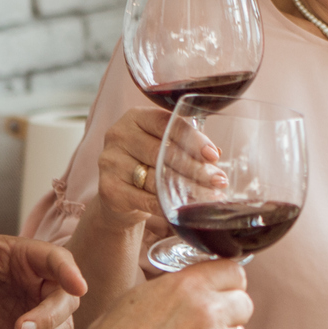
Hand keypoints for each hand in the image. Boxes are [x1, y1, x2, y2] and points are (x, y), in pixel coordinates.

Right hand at [77, 260, 251, 328]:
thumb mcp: (140, 297)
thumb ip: (177, 289)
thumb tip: (196, 288)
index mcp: (187, 286)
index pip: (234, 271)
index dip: (228, 282)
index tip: (223, 290)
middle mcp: (208, 312)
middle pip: (244, 303)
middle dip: (229, 312)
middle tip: (207, 325)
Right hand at [92, 106, 226, 242]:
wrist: (119, 195)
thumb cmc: (147, 164)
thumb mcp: (163, 147)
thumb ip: (186, 145)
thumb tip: (214, 155)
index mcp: (135, 118)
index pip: (166, 124)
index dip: (192, 139)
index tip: (213, 155)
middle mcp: (118, 136)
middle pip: (161, 152)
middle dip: (194, 168)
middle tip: (218, 180)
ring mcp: (110, 162)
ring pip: (154, 177)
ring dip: (185, 189)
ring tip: (209, 197)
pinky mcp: (109, 188)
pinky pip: (144, 199)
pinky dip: (166, 206)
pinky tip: (185, 210)